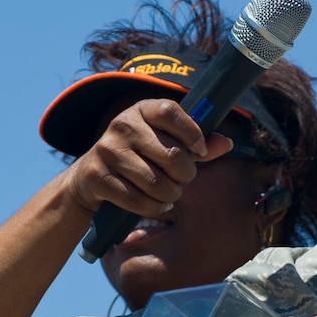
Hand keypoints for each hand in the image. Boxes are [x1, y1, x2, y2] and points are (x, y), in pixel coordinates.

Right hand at [61, 99, 231, 220]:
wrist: (89, 177)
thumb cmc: (137, 157)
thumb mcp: (162, 142)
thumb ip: (194, 143)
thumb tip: (227, 143)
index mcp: (141, 109)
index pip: (171, 112)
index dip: (192, 133)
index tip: (200, 151)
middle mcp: (122, 125)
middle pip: (172, 155)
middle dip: (185, 174)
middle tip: (183, 179)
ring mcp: (107, 150)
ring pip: (157, 182)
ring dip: (171, 194)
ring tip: (171, 193)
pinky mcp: (98, 177)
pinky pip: (138, 200)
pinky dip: (154, 207)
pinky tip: (158, 204)